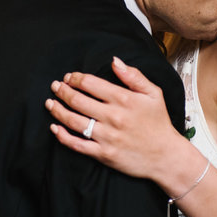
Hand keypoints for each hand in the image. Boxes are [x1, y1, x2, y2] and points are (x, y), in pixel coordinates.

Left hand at [45, 56, 191, 181]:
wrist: (165, 156)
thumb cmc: (159, 123)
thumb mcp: (153, 94)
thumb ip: (133, 76)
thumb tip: (114, 61)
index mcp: (124, 99)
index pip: (90, 83)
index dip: (76, 78)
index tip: (69, 77)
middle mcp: (113, 117)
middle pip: (77, 100)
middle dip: (62, 91)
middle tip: (55, 86)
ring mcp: (107, 136)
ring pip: (74, 121)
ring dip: (57, 110)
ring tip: (50, 103)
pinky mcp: (103, 154)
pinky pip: (77, 144)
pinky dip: (62, 136)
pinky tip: (55, 128)